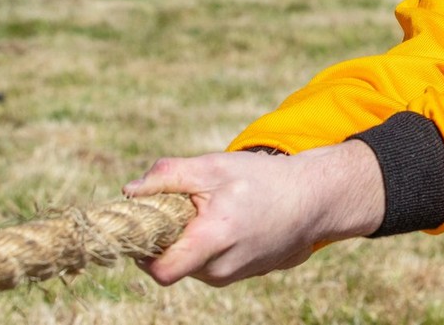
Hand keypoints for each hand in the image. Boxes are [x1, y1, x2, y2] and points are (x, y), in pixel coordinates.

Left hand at [124, 140, 384, 285]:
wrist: (314, 199)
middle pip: (173, 263)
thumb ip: (168, 176)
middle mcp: (222, 268)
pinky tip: (231, 221)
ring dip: (192, 241)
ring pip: (192, 264)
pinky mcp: (244, 275)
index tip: (149, 224)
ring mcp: (234, 275)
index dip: (144, 250)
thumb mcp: (213, 167)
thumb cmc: (263, 180)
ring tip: (215, 210)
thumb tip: (129, 192)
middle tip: (187, 206)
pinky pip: (211, 265)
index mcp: (213, 240)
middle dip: (171, 237)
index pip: (160, 270)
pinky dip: (211, 245)